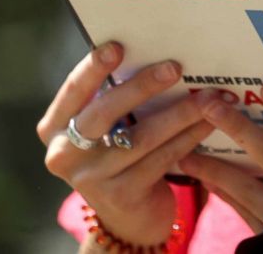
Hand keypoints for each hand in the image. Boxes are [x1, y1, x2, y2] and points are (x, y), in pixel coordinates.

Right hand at [36, 42, 213, 245]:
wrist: (128, 217)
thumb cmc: (117, 154)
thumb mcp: (104, 128)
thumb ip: (113, 98)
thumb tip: (152, 52)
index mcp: (54, 128)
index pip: (73, 91)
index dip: (93, 68)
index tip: (117, 46)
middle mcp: (65, 154)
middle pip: (103, 113)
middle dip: (141, 86)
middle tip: (174, 67)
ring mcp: (91, 179)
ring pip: (141, 137)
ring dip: (179, 113)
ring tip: (206, 96)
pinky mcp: (122, 195)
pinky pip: (161, 158)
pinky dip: (187, 138)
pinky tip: (207, 123)